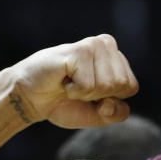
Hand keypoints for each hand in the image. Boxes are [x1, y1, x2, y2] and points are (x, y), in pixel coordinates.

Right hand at [6, 34, 138, 127]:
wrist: (29, 98)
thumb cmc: (63, 103)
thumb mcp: (98, 115)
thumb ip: (115, 113)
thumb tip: (110, 102)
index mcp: (116, 57)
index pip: (131, 87)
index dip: (110, 99)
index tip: (89, 93)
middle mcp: (107, 44)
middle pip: (122, 86)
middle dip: (98, 96)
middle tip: (77, 87)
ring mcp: (94, 45)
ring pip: (107, 85)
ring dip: (85, 93)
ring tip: (70, 82)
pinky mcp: (80, 50)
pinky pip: (89, 86)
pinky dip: (74, 90)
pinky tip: (63, 79)